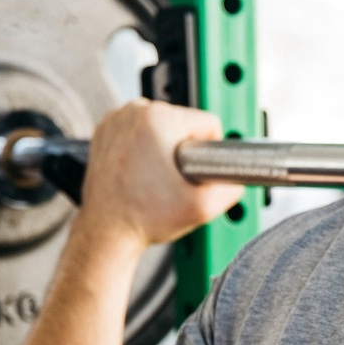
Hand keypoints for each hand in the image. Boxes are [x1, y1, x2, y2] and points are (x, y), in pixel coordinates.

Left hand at [74, 100, 241, 249]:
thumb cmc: (143, 217)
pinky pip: (140, 129)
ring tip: (154, 176)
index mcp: (158, 119)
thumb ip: (233, 188)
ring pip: (163, 125)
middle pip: (184, 122)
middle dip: (185, 149)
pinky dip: (144, 146)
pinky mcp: (105, 129)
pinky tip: (141, 170)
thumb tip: (238, 178)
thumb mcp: (203, 207)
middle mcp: (134, 112)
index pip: (208, 123)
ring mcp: (116, 119)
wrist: (106, 232)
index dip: (209, 151)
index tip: (192, 172)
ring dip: (165, 146)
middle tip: (171, 179)